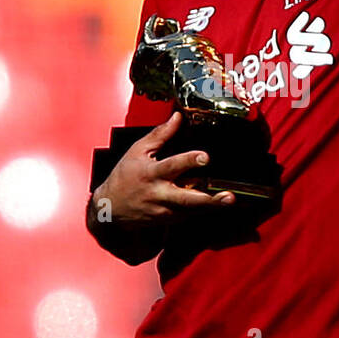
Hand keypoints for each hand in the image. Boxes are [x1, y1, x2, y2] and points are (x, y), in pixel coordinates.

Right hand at [91, 111, 235, 226]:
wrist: (110, 208)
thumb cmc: (124, 177)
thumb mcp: (138, 151)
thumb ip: (160, 134)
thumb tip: (177, 117)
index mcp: (152, 174)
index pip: (172, 166)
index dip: (189, 161)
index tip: (204, 157)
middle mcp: (160, 194)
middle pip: (188, 199)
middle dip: (210, 199)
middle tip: (228, 196)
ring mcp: (165, 210)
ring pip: (192, 210)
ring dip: (212, 206)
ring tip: (228, 200)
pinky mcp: (169, 220)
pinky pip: (189, 214)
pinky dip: (202, 208)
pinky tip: (215, 203)